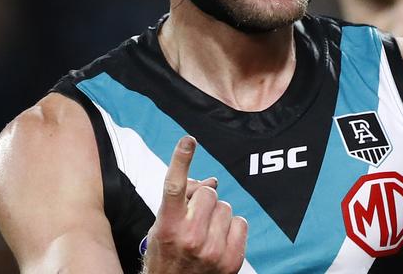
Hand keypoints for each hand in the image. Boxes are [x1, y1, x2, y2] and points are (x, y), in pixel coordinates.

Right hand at [142, 136, 247, 273]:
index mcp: (167, 226)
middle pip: (209, 193)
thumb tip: (212, 181)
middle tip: (194, 218)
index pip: (175, 187)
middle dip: (203, 202)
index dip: (181, 160)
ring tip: (205, 233)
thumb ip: (183, 200)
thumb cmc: (167, 254)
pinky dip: (233, 228)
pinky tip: (219, 241)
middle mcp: (189, 238)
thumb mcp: (162, 226)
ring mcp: (212, 251)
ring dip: (217, 216)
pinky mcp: (231, 260)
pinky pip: (241, 222)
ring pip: (226, 207)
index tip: (188, 141)